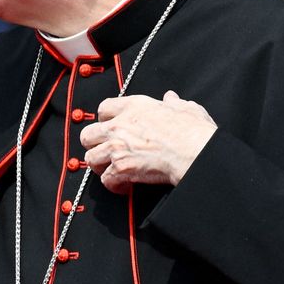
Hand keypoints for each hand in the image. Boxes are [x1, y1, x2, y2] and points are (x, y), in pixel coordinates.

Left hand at [78, 90, 216, 192]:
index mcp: (134, 107)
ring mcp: (117, 147)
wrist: (195, 152)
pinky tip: (124, 185)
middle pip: (88, 134)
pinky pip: (105, 179)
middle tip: (104, 151)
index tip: (109, 127)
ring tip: (111, 169)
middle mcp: (120, 125)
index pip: (104, 108)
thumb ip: (174, 103)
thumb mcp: (186, 109)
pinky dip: (114, 184)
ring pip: (90, 158)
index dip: (105, 119)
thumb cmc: (193, 132)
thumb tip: (171, 98)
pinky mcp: (121, 167)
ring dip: (100, 166)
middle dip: (94, 144)